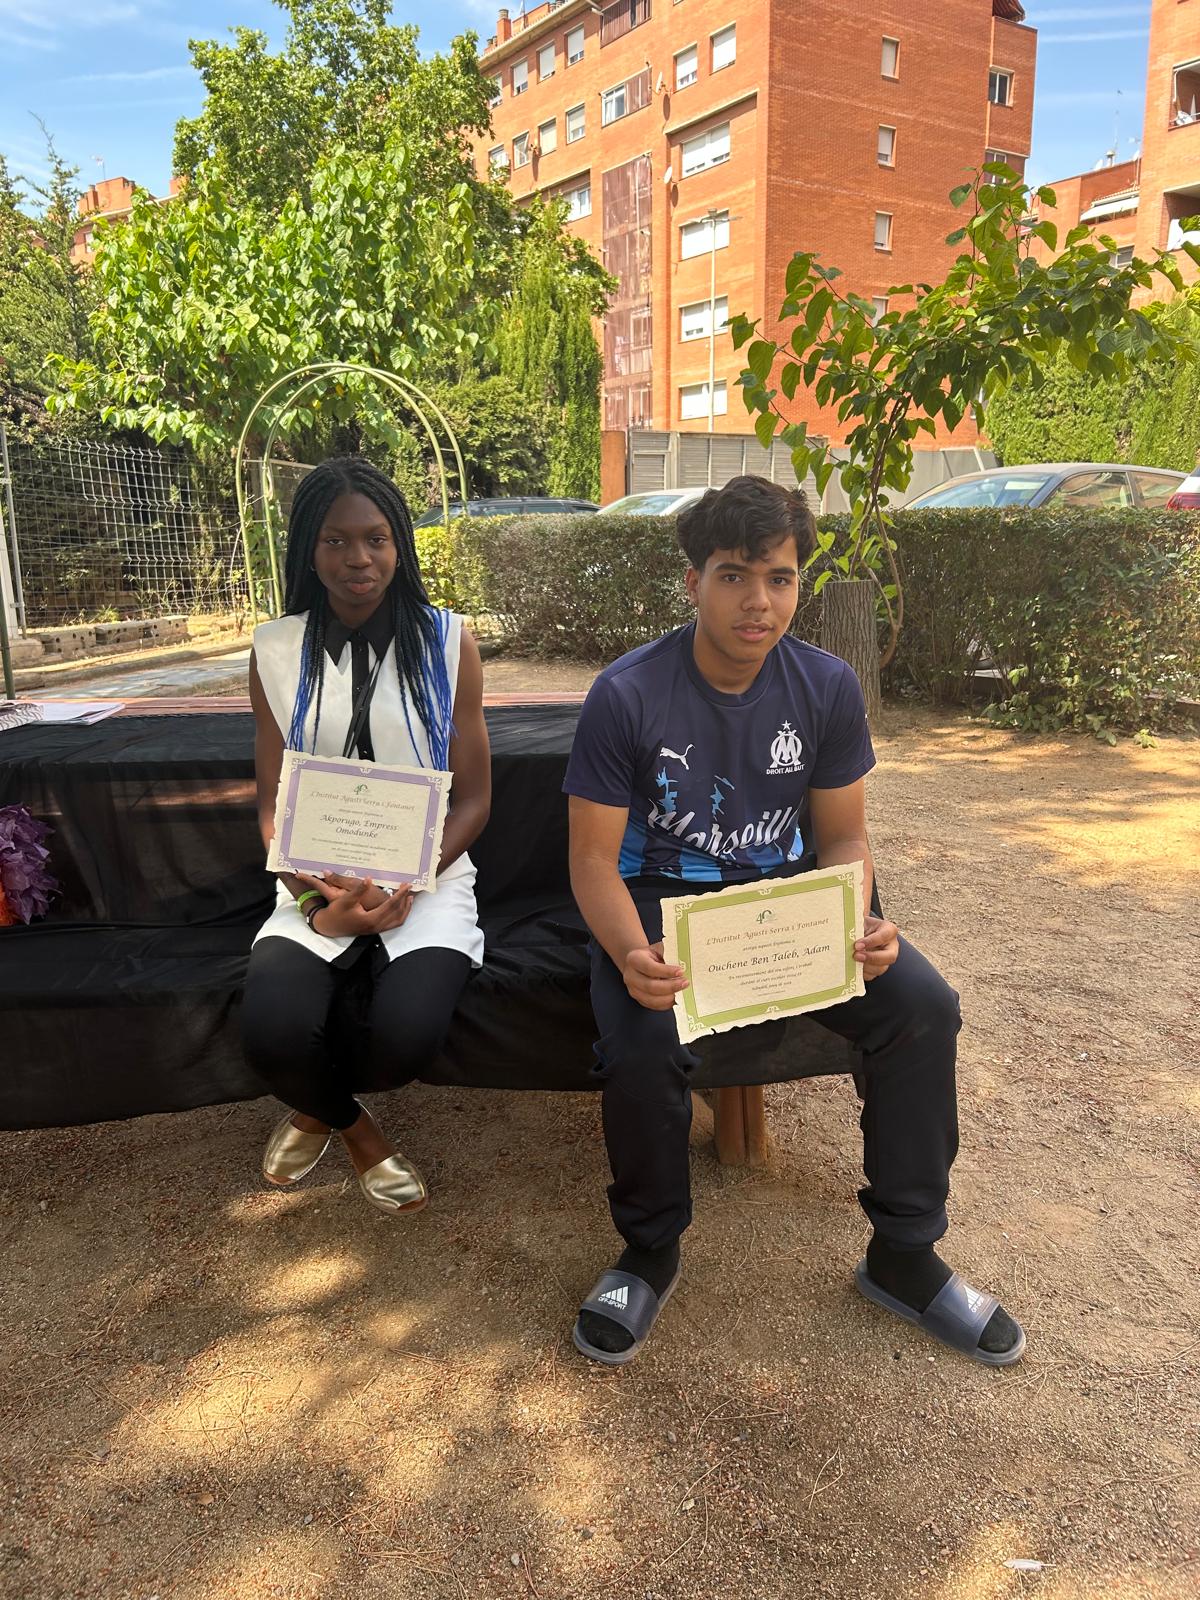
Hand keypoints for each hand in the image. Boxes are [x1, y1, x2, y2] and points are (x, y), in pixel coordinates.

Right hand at [295, 873, 413, 937]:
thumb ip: (359, 890)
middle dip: (404, 900)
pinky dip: (400, 915)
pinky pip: (393, 923)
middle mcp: (376, 926)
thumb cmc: (337, 912)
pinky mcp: (375, 928)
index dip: (400, 894)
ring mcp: (376, 929)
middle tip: (408, 887)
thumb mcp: (346, 899)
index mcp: (371, 919)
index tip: (407, 885)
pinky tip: (400, 907)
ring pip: (397, 920)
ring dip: (405, 909)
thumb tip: (368, 879)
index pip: (390, 906)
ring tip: (409, 897)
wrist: (330, 925)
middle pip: (397, 913)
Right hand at [622, 941, 688, 1010]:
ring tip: (682, 991)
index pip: (650, 968)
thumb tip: (685, 961)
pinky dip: (666, 1004)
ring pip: (652, 999)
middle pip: (650, 986)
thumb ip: (669, 953)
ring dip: (669, 997)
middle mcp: (630, 976)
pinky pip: (654, 1006)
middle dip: (670, 986)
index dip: (666, 971)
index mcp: (634, 959)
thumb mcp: (659, 948)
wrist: (641, 961)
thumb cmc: (652, 954)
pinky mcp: (639, 1000)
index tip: (681, 971)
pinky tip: (676, 998)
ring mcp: (633, 990)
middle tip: (685, 983)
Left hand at [854, 915, 899, 980]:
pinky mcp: (877, 969)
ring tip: (851, 962)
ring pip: (881, 968)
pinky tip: (852, 968)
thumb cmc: (860, 925)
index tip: (857, 945)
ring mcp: (885, 959)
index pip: (885, 935)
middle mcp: (891, 946)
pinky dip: (861, 973)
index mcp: (889, 930)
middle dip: (872, 958)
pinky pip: (872, 975)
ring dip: (865, 967)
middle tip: (856, 956)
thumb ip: (859, 916)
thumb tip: (854, 909)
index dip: (871, 941)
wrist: (855, 934)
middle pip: (890, 956)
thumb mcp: (860, 918)